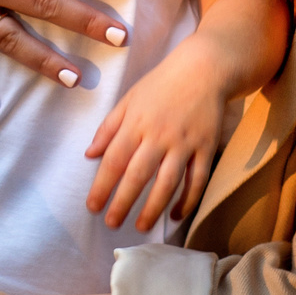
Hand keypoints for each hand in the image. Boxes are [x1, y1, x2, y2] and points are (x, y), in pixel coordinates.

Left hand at [84, 41, 226, 229]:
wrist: (204, 68)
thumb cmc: (162, 84)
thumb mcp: (129, 99)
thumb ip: (108, 127)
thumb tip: (89, 155)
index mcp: (136, 123)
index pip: (114, 160)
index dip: (102, 186)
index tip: (92, 206)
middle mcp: (159, 135)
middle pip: (138, 175)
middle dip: (123, 202)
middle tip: (112, 223)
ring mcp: (184, 142)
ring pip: (168, 182)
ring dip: (153, 207)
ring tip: (141, 226)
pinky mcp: (206, 147)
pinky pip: (197, 179)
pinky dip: (188, 200)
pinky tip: (175, 215)